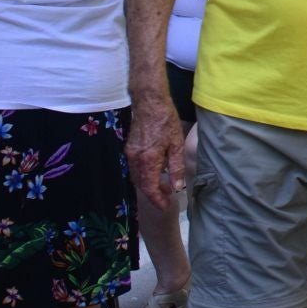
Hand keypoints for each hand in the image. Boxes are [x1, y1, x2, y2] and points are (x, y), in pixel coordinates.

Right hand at [125, 78, 187, 210]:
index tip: (166, 205)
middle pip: (141, 184)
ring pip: (137, 177)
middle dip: (153, 193)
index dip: (157, 200)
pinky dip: (144, 174)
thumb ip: (176, 167)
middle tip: (167, 196)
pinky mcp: (129, 148)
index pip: (149, 188)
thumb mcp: (177, 144)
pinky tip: (155, 171)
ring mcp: (130, 153)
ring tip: (163, 185)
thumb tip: (177, 187)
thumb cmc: (166, 120)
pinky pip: (135, 167)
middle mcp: (136, 159)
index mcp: (148, 160)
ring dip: (148, 184)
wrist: (149, 102)